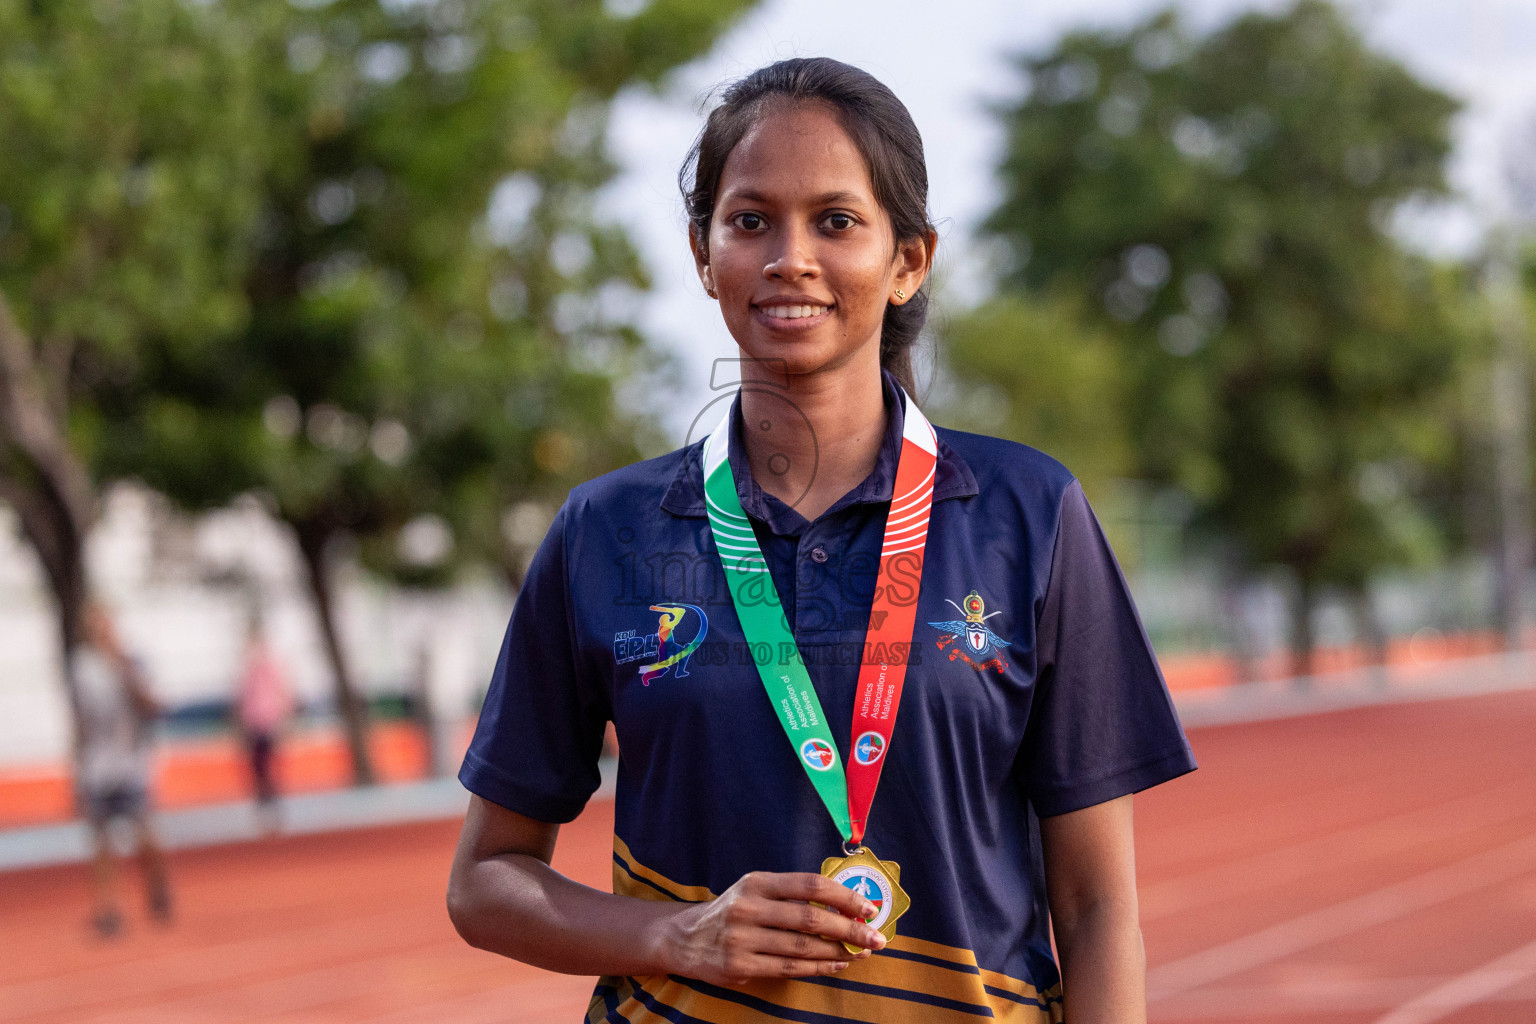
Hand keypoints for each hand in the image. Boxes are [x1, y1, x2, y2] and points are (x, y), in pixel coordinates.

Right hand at [658, 870, 886, 984]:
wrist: (685, 938)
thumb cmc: (732, 912)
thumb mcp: (754, 891)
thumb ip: (792, 894)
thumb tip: (845, 904)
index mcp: (756, 882)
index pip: (810, 885)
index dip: (844, 896)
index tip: (869, 908)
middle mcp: (748, 908)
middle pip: (811, 918)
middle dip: (850, 929)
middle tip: (876, 937)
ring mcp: (743, 939)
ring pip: (804, 947)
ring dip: (839, 951)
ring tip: (862, 952)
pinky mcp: (740, 966)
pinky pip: (790, 968)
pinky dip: (820, 968)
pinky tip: (838, 964)